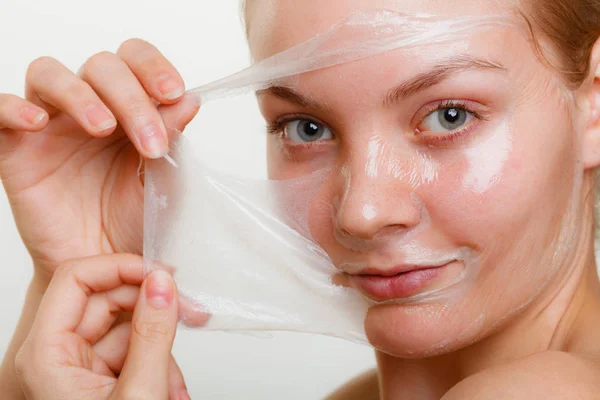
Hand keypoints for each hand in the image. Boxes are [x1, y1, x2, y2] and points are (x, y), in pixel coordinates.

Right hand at [0, 39, 199, 277]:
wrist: (104, 267)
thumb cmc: (134, 221)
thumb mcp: (162, 182)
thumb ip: (171, 139)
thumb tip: (190, 99)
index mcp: (129, 108)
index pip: (135, 61)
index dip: (153, 67)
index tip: (173, 92)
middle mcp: (90, 107)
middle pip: (101, 67)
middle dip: (130, 97)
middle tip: (150, 141)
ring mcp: (51, 125)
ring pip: (50, 74)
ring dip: (79, 93)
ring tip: (102, 127)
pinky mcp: (15, 148)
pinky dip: (13, 107)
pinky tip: (37, 123)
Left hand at [15, 253, 189, 399]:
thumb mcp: (138, 393)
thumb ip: (153, 334)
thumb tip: (162, 284)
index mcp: (45, 355)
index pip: (75, 278)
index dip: (119, 267)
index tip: (158, 271)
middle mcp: (54, 357)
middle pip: (105, 302)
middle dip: (150, 314)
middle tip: (185, 315)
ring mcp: (76, 370)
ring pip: (124, 328)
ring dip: (158, 349)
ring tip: (174, 385)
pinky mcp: (96, 381)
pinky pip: (130, 352)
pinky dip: (155, 365)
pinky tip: (169, 390)